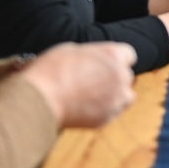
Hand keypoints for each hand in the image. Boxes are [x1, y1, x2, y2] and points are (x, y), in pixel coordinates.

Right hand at [21, 42, 135, 127]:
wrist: (40, 99)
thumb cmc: (51, 71)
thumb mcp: (72, 50)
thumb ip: (92, 55)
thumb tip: (92, 60)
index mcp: (113, 55)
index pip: (128, 55)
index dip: (116, 59)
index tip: (105, 64)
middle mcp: (120, 76)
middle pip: (126, 75)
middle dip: (114, 77)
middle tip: (93, 80)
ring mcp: (116, 98)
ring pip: (126, 96)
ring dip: (115, 95)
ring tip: (93, 96)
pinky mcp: (107, 117)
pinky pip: (112, 113)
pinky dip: (104, 111)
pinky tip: (86, 108)